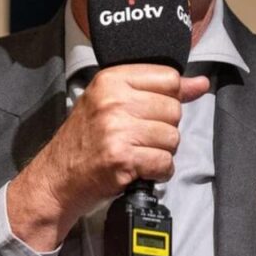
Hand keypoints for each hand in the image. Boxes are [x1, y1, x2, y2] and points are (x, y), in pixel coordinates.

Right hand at [7, 64, 208, 250]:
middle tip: (140, 138)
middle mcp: (113, 101)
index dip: (169, 98)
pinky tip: (140, 169)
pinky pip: (164, 162)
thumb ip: (157, 90)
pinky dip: (158, 172)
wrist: (56, 178)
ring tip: (138, 153)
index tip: (153, 112)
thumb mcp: (113, 103)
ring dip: (161, 152)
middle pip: (173, 109)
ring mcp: (117, 130)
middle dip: (164, 128)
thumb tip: (200, 83)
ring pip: (172, 137)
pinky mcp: (121, 158)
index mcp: (111, 80)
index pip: (168, 77)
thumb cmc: (85, 141)